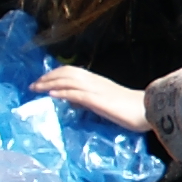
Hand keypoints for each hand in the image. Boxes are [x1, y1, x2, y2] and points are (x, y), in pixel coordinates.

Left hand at [32, 65, 147, 129]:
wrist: (147, 110)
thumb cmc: (130, 109)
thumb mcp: (106, 102)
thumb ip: (90, 100)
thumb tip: (73, 102)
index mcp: (97, 81)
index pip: (72, 71)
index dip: (55, 74)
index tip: (42, 81)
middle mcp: (95, 82)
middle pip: (67, 73)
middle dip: (48, 77)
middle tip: (33, 85)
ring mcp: (96, 90)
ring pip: (69, 80)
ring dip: (51, 83)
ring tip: (37, 87)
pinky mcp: (98, 100)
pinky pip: (78, 94)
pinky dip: (63, 93)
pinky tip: (52, 95)